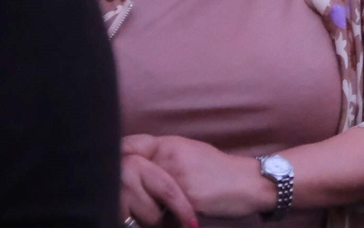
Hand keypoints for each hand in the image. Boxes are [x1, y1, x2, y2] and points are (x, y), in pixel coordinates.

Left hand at [123, 134, 271, 219]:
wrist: (249, 182)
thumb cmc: (219, 171)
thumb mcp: (190, 153)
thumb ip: (163, 156)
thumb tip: (137, 164)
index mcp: (170, 144)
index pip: (130, 146)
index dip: (118, 159)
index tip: (114, 171)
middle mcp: (170, 156)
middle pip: (130, 171)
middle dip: (125, 186)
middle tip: (121, 197)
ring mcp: (177, 176)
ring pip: (142, 193)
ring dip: (140, 205)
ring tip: (140, 214)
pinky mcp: (186, 197)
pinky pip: (160, 210)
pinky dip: (158, 218)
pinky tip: (162, 221)